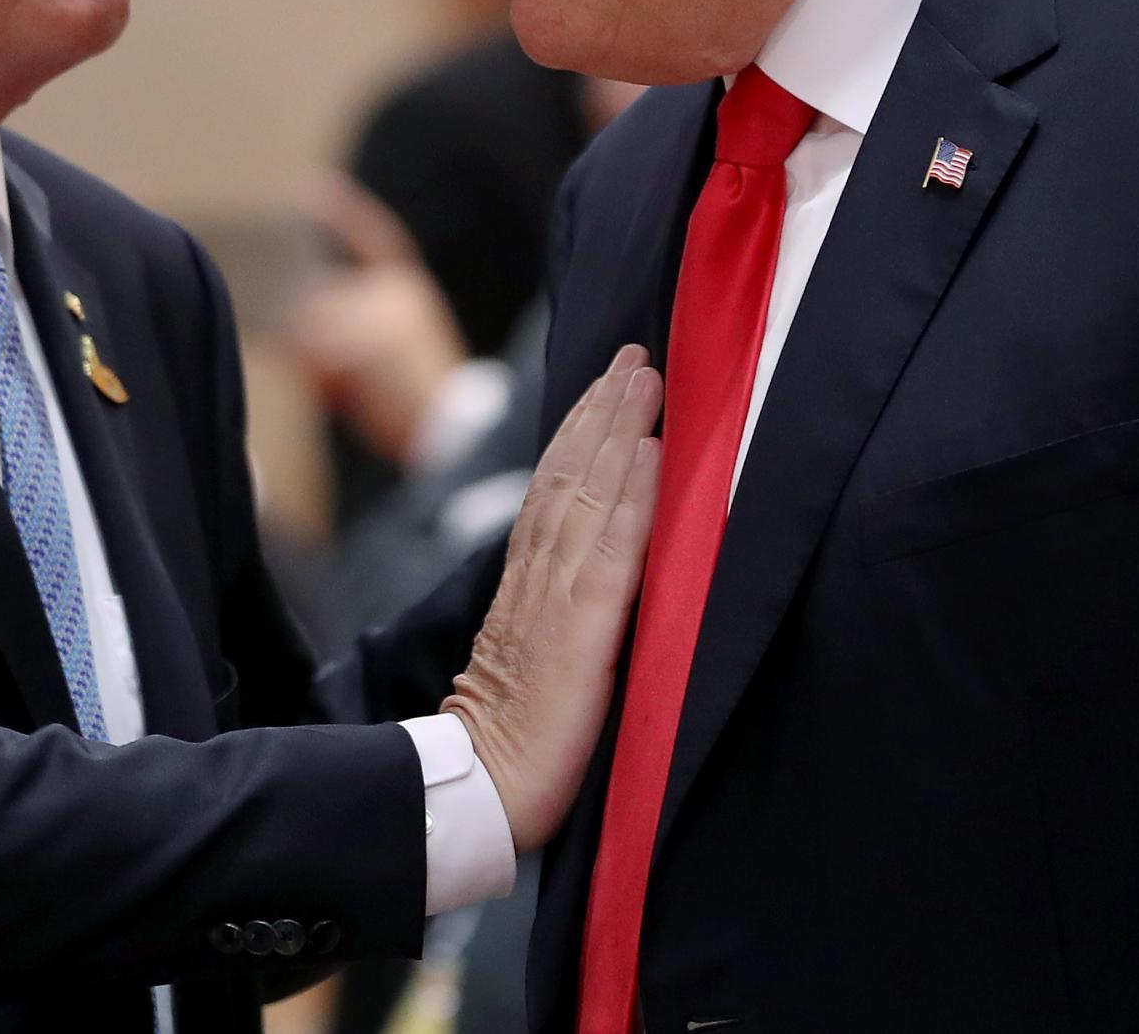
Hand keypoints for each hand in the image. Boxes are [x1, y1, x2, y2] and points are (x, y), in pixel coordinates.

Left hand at [285, 176, 468, 463]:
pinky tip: (351, 399)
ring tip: (353, 397)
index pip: (377, 238)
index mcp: (408, 290)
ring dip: (312, 366)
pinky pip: (315, 356)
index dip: (346, 213)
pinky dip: (319, 381)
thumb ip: (349, 337)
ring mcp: (382, 313)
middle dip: (310, 344)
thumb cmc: (417, 405)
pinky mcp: (368, 340)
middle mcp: (395, 292)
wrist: (457, 432)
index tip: (317, 185)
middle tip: (342, 388)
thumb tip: (289, 338)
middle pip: (316, 302)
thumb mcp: (388, 358)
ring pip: (309, 329)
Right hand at [444, 346, 661, 852]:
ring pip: (590, 490)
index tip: (610, 382)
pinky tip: (652, 452)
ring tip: (646, 377)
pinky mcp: (585, 624)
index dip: (582, 431)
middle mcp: (539, 574)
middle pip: (570, 471)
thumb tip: (592, 569)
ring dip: (620, 428)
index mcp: (525, 581)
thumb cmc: (517, 735)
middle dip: (603, 408)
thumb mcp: (532, 653)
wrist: (486, 784)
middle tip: (635, 353)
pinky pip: (615, 544)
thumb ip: (553, 605)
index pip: (554, 487)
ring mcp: (560, 594)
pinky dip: (634, 492)